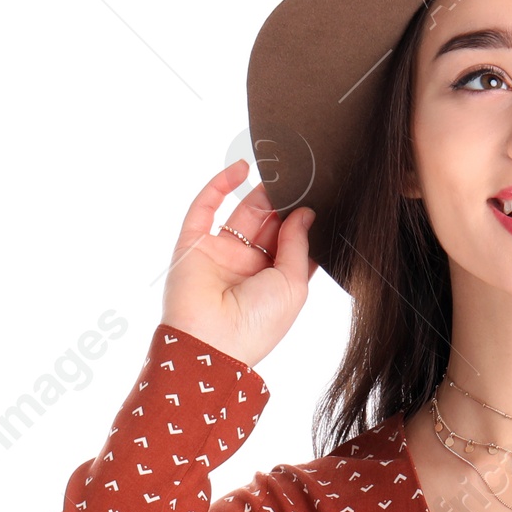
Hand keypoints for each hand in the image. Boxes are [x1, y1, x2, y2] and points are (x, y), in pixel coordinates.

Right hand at [160, 158, 317, 369]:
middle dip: (284, 203)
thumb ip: (298, 245)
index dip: (304, 222)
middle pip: (269, 225)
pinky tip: (241, 168)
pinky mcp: (193, 245)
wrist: (210, 342)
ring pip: (242, 214)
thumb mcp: (293, 284)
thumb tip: (305, 213)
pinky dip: (220, 186)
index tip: (319, 198)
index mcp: (274, 282)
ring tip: (279, 171)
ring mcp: (220, 255)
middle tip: (301, 178)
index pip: (292, 244)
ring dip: (259, 193)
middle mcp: (248, 267)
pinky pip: (205, 208)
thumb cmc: (258, 324)